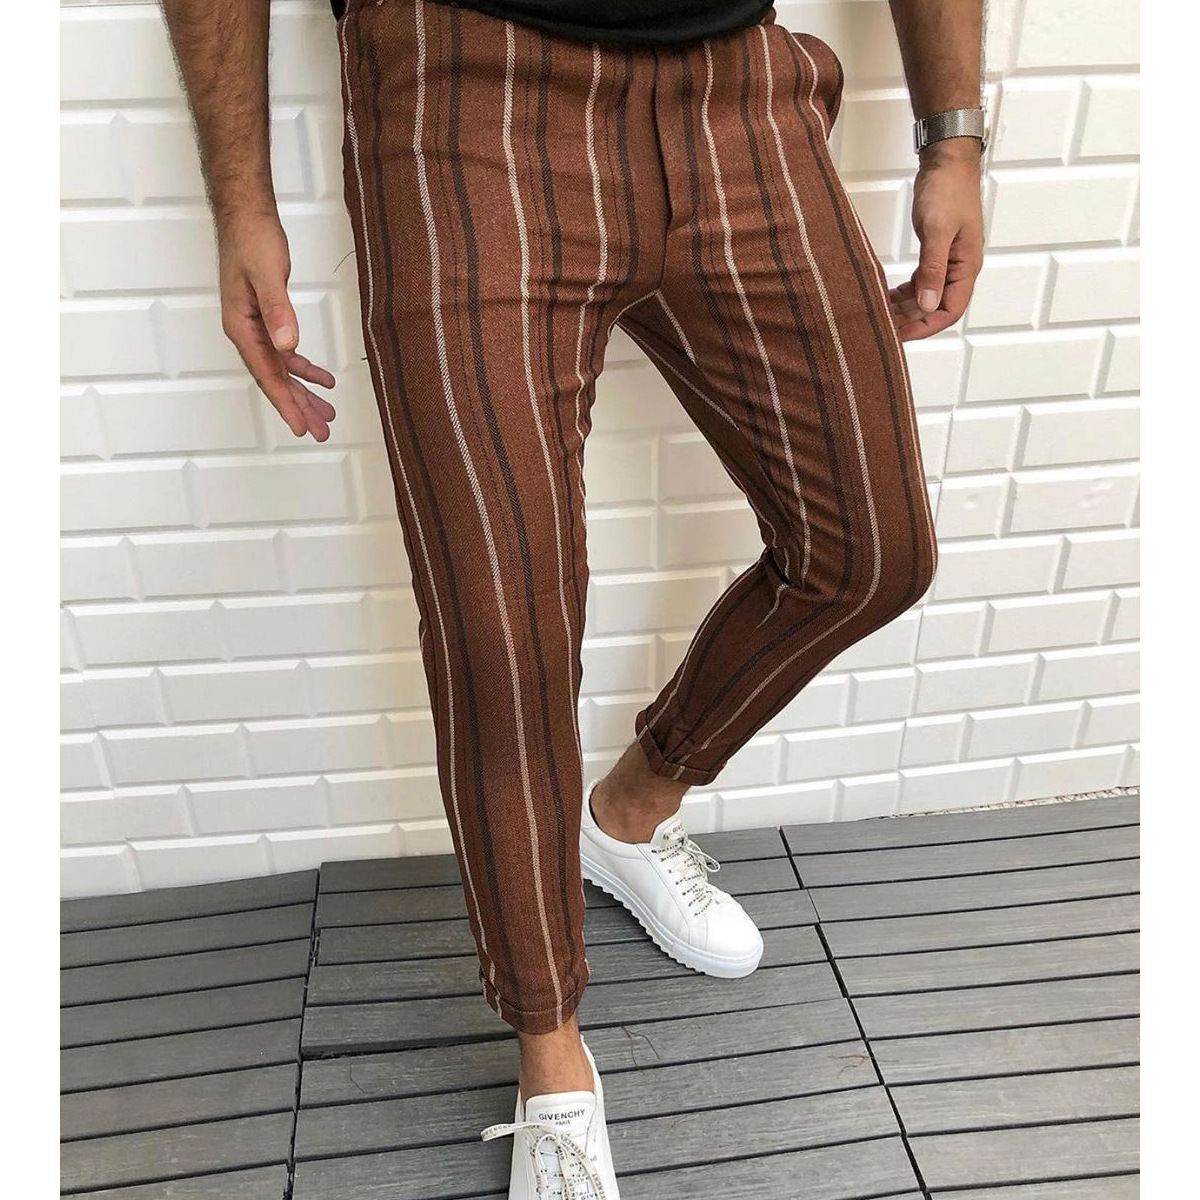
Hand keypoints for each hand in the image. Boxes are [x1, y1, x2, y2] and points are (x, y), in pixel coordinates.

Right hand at [217, 210, 336, 439]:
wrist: (246, 214)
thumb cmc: (252, 239)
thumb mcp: (268, 274)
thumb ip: (278, 310)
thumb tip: (287, 345)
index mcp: (241, 328)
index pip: (266, 375)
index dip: (285, 404)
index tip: (302, 428)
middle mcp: (246, 332)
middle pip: (275, 380)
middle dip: (299, 407)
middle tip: (322, 431)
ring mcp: (255, 327)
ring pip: (282, 370)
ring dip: (304, 392)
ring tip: (326, 414)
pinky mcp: (267, 318)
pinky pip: (285, 353)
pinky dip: (304, 368)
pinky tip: (323, 380)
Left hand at [889, 139, 983, 340]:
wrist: (948, 161)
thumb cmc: (947, 190)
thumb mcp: (937, 231)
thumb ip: (933, 269)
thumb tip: (929, 305)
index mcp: (967, 267)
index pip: (950, 311)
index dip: (926, 326)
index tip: (901, 334)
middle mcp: (960, 268)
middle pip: (936, 308)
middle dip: (911, 320)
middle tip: (883, 328)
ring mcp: (948, 261)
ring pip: (927, 296)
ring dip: (905, 308)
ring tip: (880, 314)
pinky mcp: (936, 252)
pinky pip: (921, 281)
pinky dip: (904, 292)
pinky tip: (887, 296)